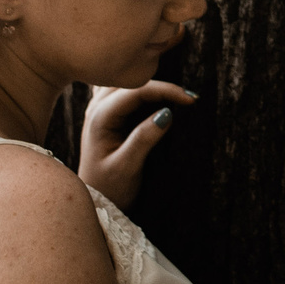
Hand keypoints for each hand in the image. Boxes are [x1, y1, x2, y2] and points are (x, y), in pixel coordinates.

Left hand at [78, 81, 195, 207]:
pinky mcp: (105, 115)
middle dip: (161, 86)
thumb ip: (144, 139)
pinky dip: (138, 89)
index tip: (191, 99)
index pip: (136, 92)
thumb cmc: (109, 188)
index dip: (166, 90)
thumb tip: (167, 113)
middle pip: (132, 82)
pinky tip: (152, 96)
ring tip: (177, 95)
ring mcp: (98, 110)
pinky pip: (121, 91)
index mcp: (100, 118)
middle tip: (190, 98)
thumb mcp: (127, 166)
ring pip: (125, 83)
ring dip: (150, 85)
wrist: (93, 200)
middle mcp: (96, 109)